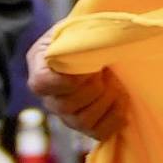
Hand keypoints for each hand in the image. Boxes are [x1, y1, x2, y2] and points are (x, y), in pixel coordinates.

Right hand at [28, 27, 127, 141]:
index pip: (40, 84)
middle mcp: (50, 98)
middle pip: (65, 106)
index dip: (65, 80)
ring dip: (107, 99)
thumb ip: (76, 37)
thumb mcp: (76, 29)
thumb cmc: (86, 37)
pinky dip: (115, 117)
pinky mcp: (87, 127)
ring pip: (83, 121)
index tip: (87, 67)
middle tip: (105, 69)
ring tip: (115, 81)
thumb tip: (89, 45)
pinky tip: (121, 99)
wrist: (100, 51)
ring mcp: (67, 116)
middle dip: (93, 86)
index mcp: (41, 69)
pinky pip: (99, 133)